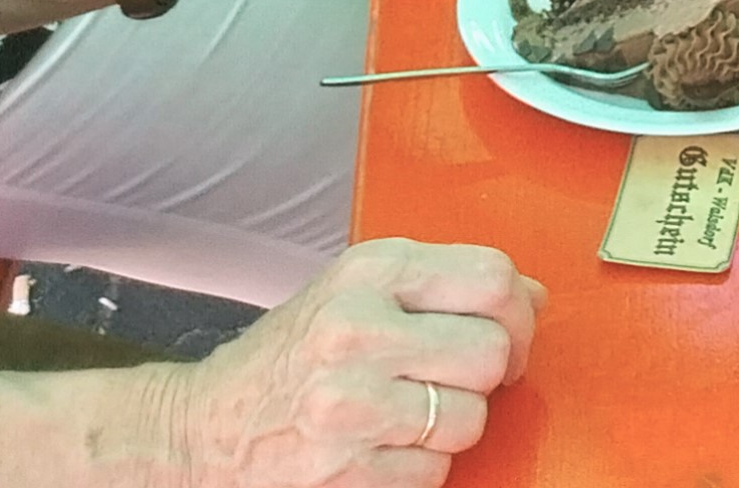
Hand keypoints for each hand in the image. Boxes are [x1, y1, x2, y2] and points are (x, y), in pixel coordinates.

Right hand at [171, 236, 540, 486]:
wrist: (206, 429)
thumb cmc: (290, 355)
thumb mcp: (356, 288)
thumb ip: (440, 282)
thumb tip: (533, 295)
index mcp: (368, 271)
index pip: (491, 276)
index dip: (518, 309)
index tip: (510, 327)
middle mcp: (359, 330)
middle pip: (491, 351)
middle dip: (494, 371)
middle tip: (470, 376)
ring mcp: (352, 406)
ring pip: (470, 418)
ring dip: (456, 423)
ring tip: (415, 410)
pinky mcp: (349, 473)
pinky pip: (435, 471)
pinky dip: (423, 465)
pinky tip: (387, 444)